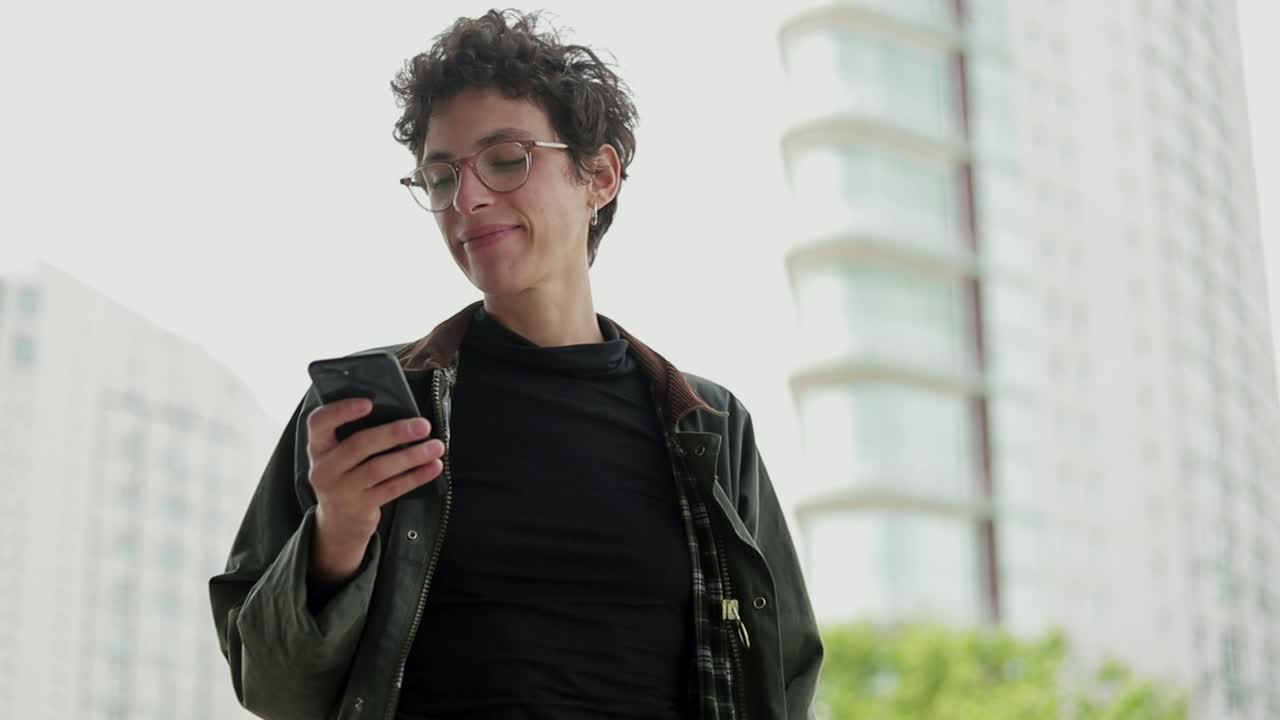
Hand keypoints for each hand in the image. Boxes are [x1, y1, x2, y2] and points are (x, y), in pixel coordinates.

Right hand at [305, 399, 445, 579]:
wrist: (338, 523)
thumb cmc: (346, 474)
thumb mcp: (339, 455)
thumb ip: (355, 434)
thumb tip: (398, 412)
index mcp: (318, 447)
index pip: (319, 423)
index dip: (342, 410)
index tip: (369, 402)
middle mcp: (324, 469)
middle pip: (359, 445)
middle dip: (394, 433)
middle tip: (423, 425)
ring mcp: (341, 491)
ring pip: (379, 468)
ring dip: (411, 455)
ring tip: (436, 446)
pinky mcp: (360, 507)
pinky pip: (392, 488)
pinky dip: (416, 476)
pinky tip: (433, 467)